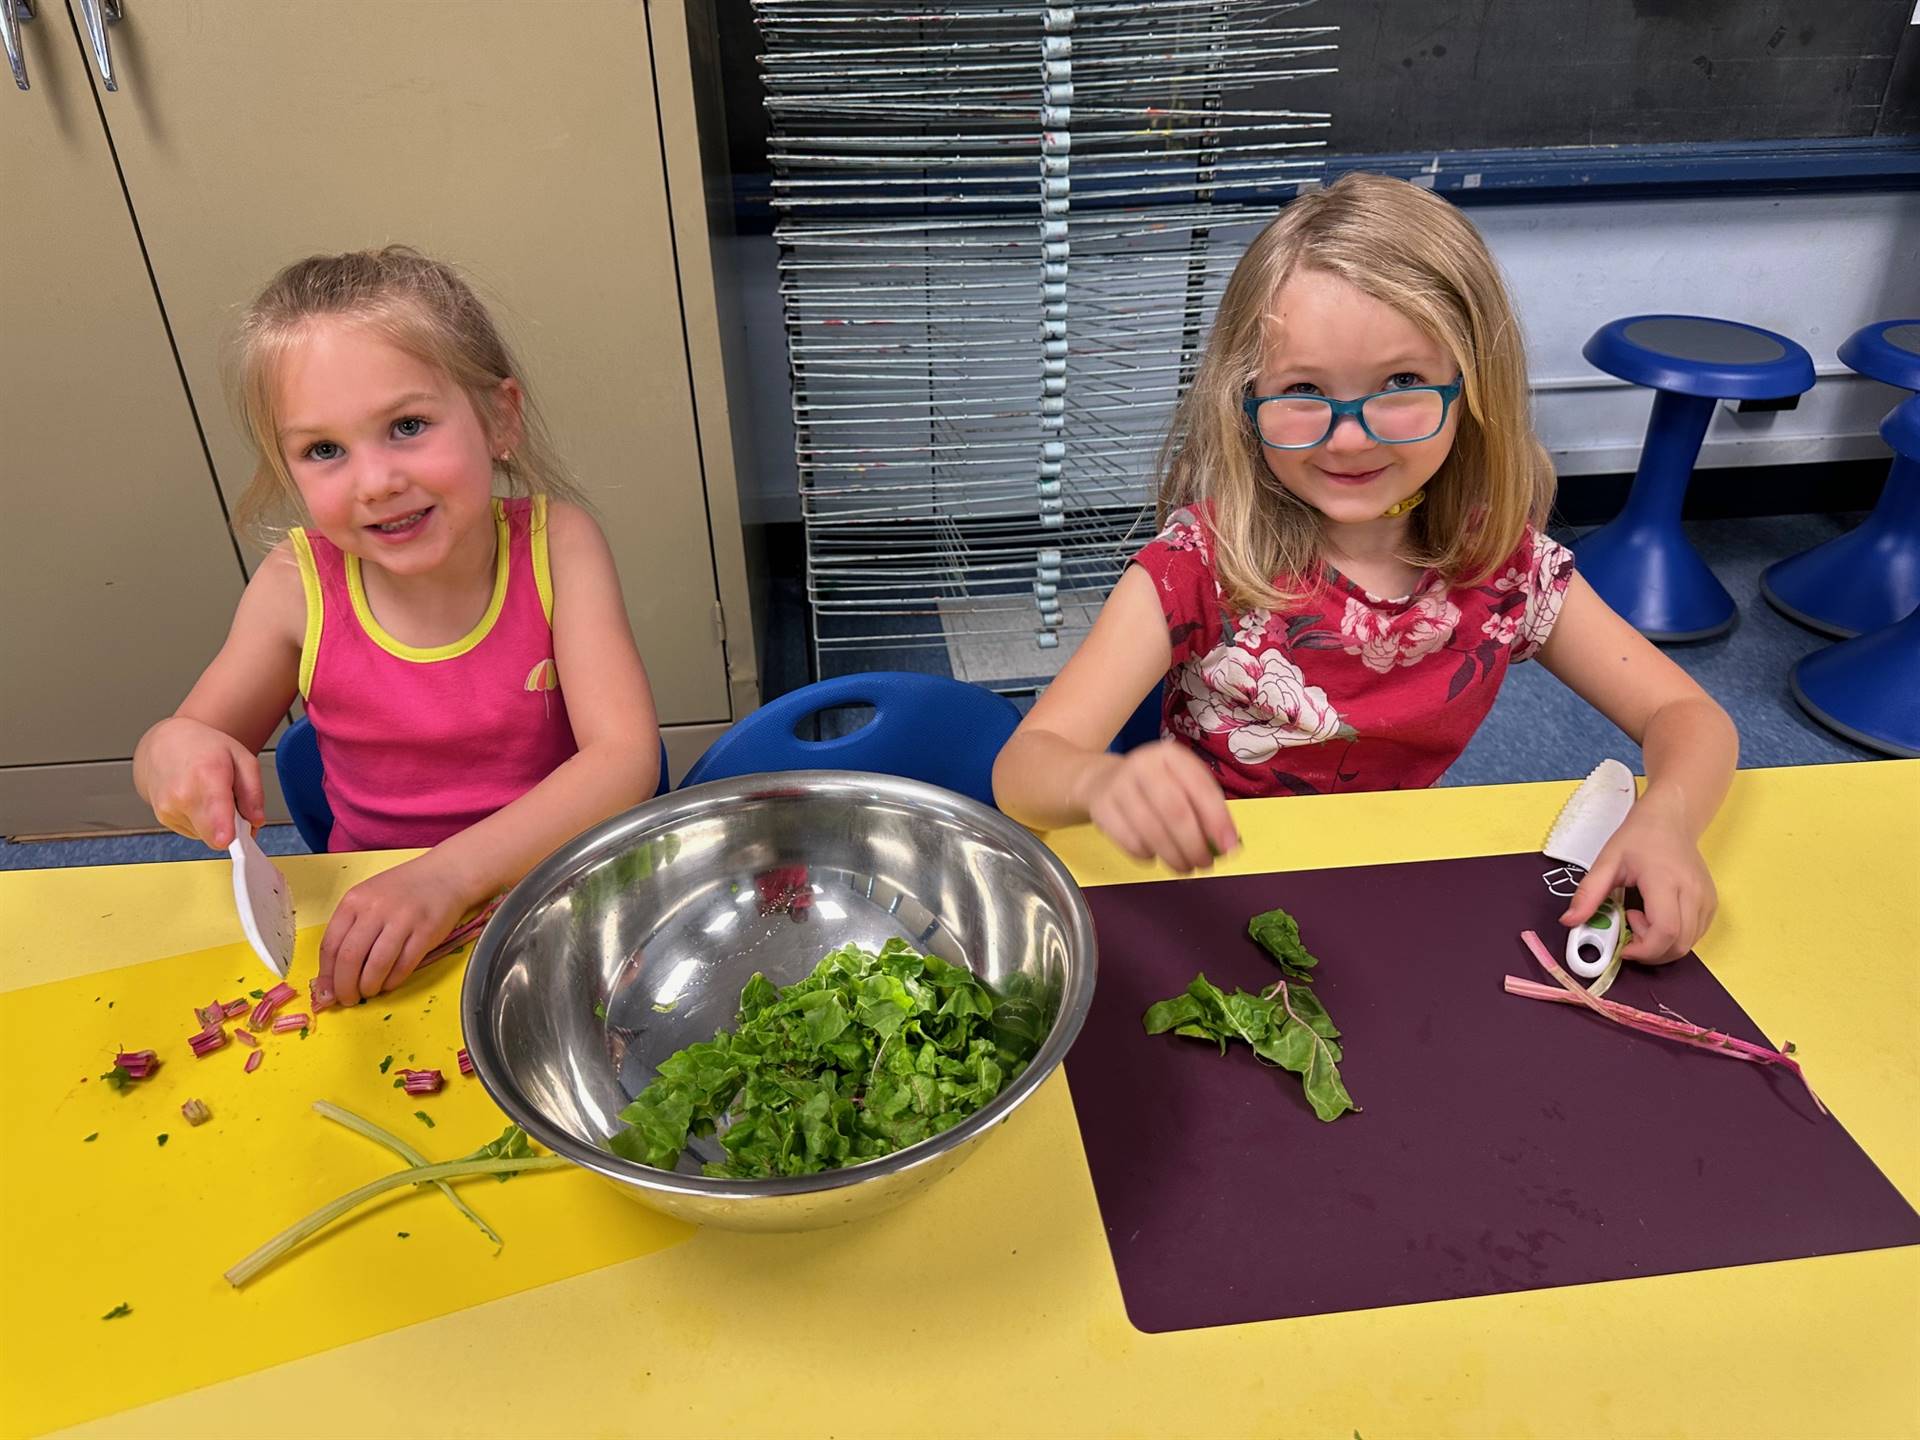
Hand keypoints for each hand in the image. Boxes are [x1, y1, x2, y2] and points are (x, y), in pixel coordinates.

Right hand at [135, 717, 265, 849]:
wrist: (166, 744)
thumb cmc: (205, 748)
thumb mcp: (243, 759)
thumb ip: (254, 792)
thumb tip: (256, 820)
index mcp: (206, 775)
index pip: (215, 813)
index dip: (225, 831)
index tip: (230, 841)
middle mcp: (182, 794)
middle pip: (215, 836)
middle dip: (233, 829)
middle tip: (237, 808)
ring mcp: (169, 808)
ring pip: (207, 836)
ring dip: (216, 823)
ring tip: (212, 796)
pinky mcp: (163, 818)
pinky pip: (195, 832)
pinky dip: (203, 822)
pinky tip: (199, 801)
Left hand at [319, 853, 473, 1004]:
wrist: (445, 875)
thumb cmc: (404, 890)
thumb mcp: (368, 899)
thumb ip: (349, 931)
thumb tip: (332, 975)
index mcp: (354, 900)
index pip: (330, 945)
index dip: (326, 975)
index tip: (327, 991)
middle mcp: (375, 909)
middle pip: (350, 958)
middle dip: (345, 987)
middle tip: (347, 999)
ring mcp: (402, 920)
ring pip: (376, 966)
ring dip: (369, 987)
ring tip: (369, 991)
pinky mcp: (426, 932)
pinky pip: (404, 966)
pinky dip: (393, 981)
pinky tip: (389, 982)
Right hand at [1076, 740, 1239, 873]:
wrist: (1102, 780)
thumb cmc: (1155, 787)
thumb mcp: (1182, 784)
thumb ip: (1205, 809)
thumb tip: (1227, 844)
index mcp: (1171, 755)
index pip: (1200, 788)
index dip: (1217, 820)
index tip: (1229, 847)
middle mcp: (1143, 764)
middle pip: (1175, 812)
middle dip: (1194, 845)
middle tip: (1205, 864)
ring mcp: (1118, 786)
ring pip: (1151, 831)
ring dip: (1173, 856)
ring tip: (1185, 867)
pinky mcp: (1101, 808)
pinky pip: (1130, 841)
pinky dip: (1148, 855)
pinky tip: (1156, 855)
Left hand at [1561, 789, 1716, 963]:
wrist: (1670, 819)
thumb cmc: (1640, 837)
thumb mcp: (1607, 861)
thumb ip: (1588, 893)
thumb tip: (1569, 921)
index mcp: (1666, 881)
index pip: (1665, 931)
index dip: (1643, 949)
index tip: (1623, 947)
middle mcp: (1693, 893)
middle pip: (1678, 945)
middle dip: (1649, 952)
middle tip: (1629, 930)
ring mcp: (1706, 899)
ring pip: (1688, 944)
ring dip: (1661, 946)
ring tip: (1641, 919)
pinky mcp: (1710, 904)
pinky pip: (1695, 936)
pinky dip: (1673, 939)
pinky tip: (1656, 918)